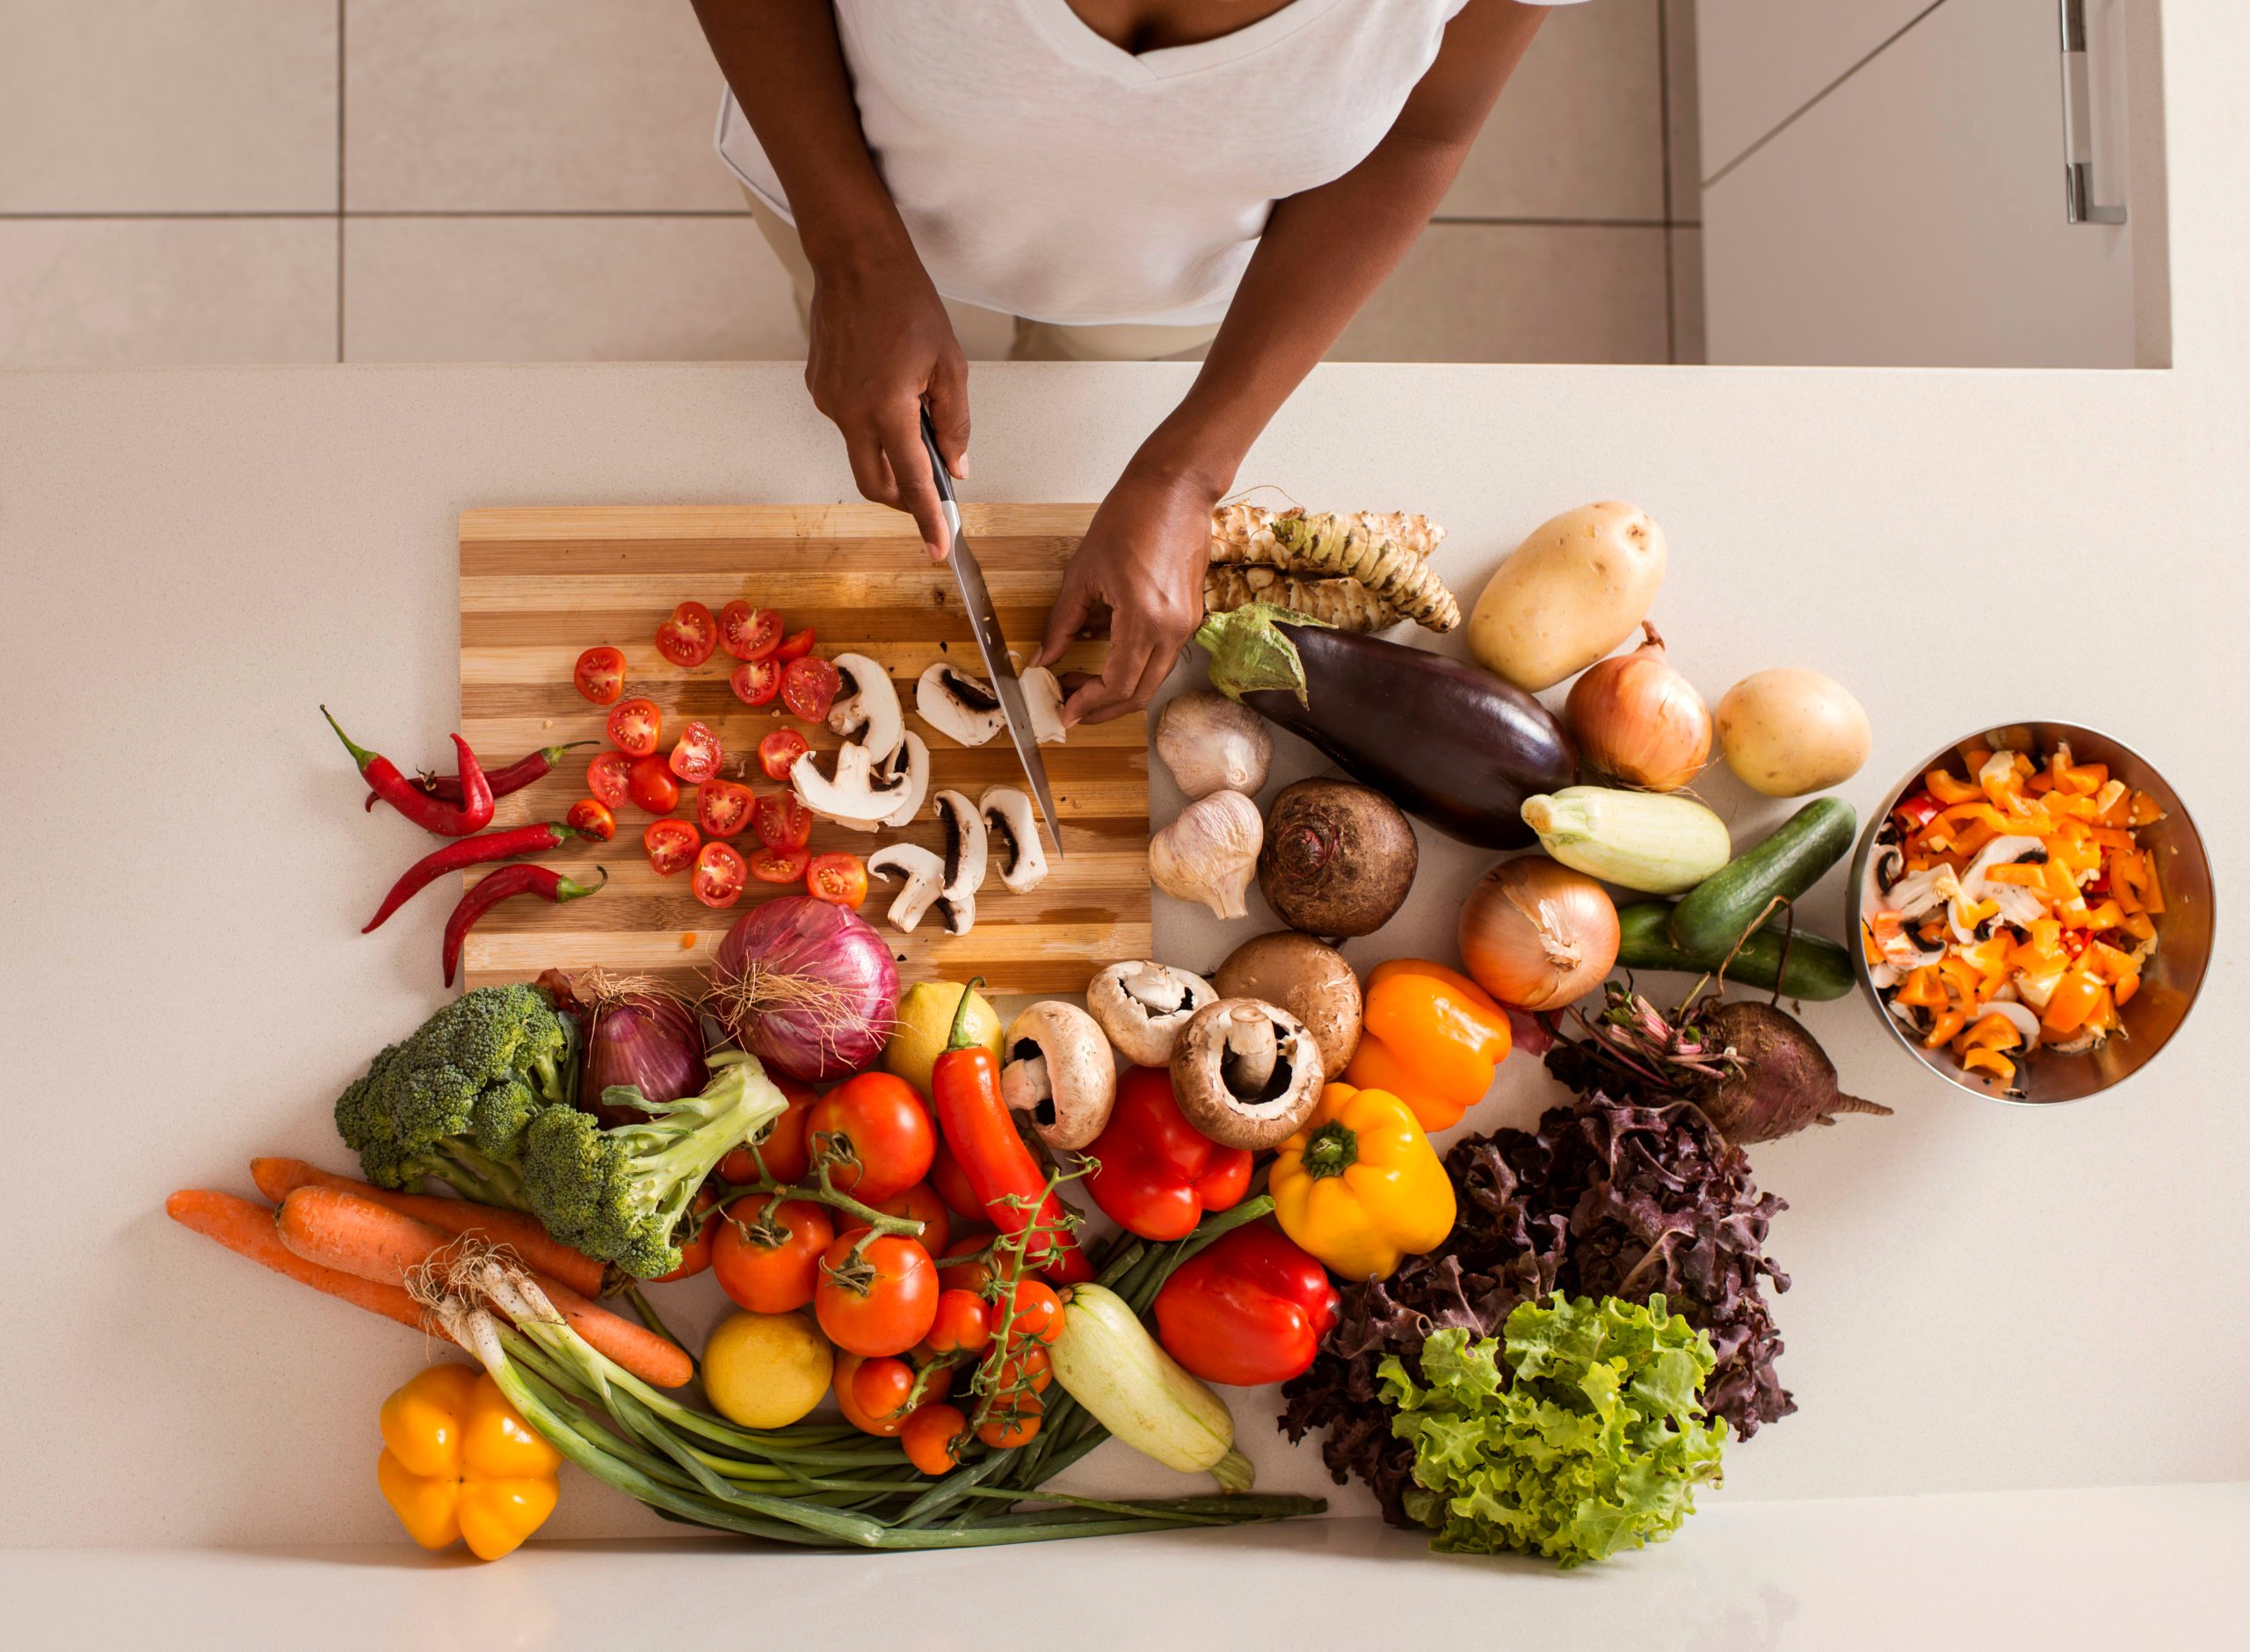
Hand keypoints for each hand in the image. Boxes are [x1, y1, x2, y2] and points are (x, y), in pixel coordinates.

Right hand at [804, 240, 967, 560]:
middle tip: (931, 493)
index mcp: (887, 407)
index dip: (927, 519)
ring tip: (913, 409)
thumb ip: (955, 423)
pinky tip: (887, 385)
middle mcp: (849, 412)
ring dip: (889, 449)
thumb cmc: (906, 303)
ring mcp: (829, 402)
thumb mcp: (950, 365)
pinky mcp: (819, 389)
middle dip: (903, 497)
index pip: (911, 481)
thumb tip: (956, 468)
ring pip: (862, 451)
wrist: (855, 261)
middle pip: (876, 482)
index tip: (938, 549)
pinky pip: (849, 421)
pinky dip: (873, 421)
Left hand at [1033, 461, 1217, 724]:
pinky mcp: (1190, 617)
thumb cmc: (1131, 516)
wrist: (1175, 489)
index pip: (1117, 684)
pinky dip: (1133, 669)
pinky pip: (1161, 658)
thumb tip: (1046, 658)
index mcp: (1145, 618)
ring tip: (1083, 684)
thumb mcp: (1083, 572)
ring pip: (1152, 680)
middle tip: (1071, 705)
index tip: (1065, 710)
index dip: (1088, 704)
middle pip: (1139, 694)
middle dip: (1103, 708)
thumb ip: (1062, 623)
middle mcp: (1172, 629)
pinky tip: (1106, 658)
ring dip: (1118, 690)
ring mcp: (1186, 625)